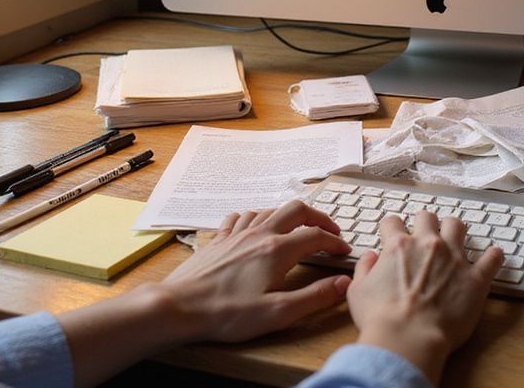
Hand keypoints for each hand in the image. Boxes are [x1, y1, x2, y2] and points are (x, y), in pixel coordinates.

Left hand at [158, 199, 353, 341]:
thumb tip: (343, 283)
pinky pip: (240, 216)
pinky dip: (255, 217)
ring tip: (297, 229)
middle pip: (295, 210)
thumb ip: (314, 296)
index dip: (335, 242)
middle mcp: (258, 235)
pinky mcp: (218, 240)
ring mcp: (236, 234)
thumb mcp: (278, 313)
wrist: (180, 307)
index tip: (343, 252)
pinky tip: (254, 227)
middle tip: (329, 230)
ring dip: (288, 216)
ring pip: (269, 210)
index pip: (316, 236)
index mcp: (276, 251)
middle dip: (317, 217)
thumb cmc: (227, 313)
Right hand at [347, 210, 502, 384]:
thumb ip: (363, 268)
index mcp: (398, 246)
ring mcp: (454, 259)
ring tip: (455, 238)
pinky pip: (492, 258)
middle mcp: (427, 245)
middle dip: (424, 224)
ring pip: (458, 226)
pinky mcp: (475, 278)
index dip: (392, 228)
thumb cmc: (381, 319)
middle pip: (427, 217)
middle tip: (425, 236)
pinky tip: (494, 255)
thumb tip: (369, 257)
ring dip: (454, 230)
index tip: (394, 235)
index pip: (393, 222)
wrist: (408, 338)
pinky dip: (494, 256)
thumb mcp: (357, 291)